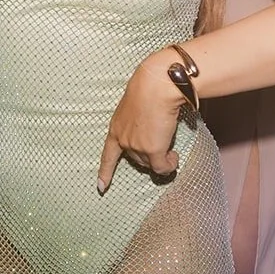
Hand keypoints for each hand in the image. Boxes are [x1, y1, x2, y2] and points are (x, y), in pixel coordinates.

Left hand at [97, 48, 186, 193]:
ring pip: (151, 163)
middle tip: (161, 140)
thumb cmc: (149, 90)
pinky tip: (174, 157)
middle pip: (137, 159)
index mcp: (116, 128)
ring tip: (169, 142)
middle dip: (150, 154)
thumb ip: (138, 125)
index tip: (101, 187)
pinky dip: (169, 166)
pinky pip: (162, 168)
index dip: (105, 172)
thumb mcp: (135, 109)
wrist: (156, 86)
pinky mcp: (151, 150)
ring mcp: (136, 146)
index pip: (108, 155)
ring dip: (161, 158)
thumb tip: (152, 136)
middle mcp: (123, 139)